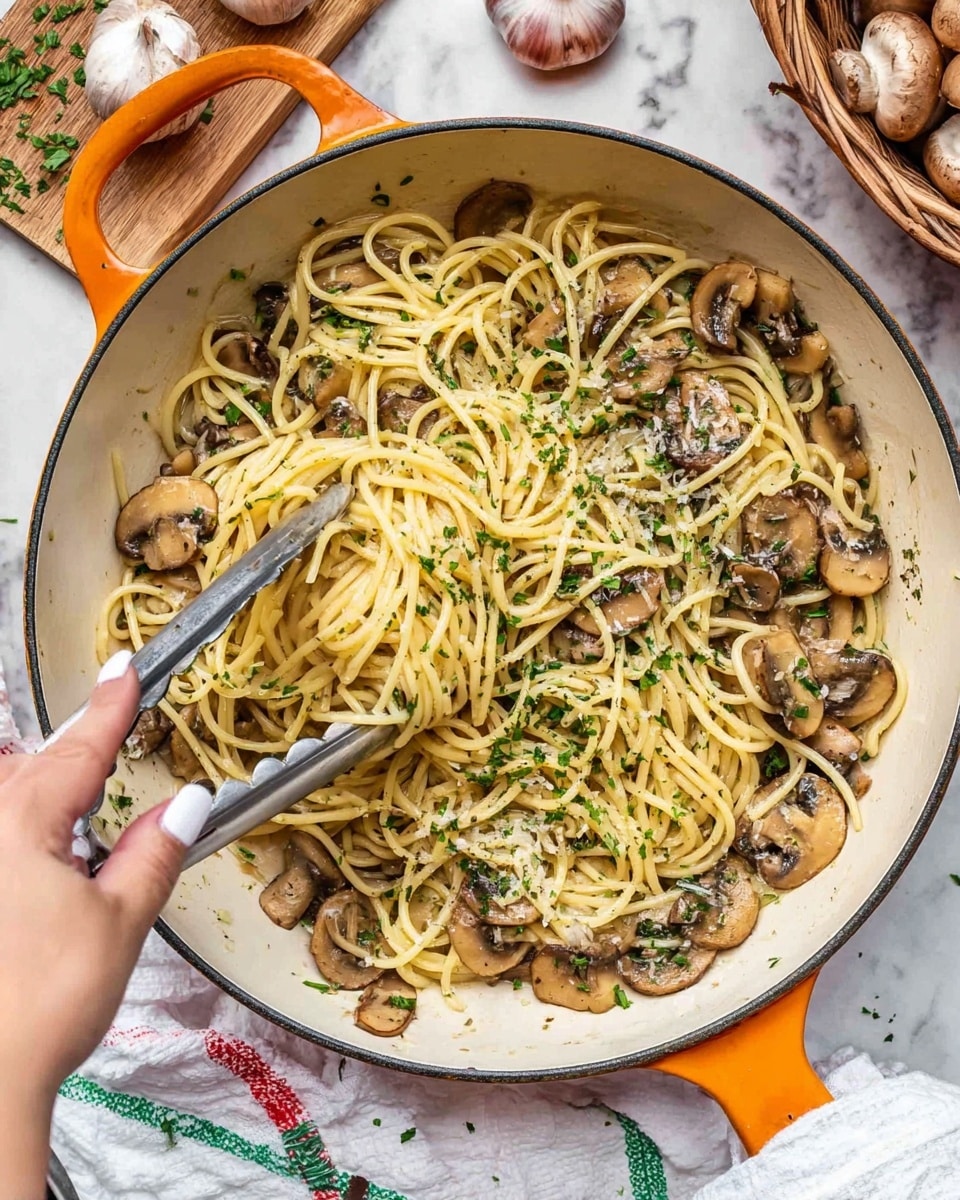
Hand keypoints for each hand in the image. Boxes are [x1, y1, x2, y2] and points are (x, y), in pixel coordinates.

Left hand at [0, 652, 212, 1199]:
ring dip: (36, 781)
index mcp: (24, 822)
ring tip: (70, 792)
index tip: (126, 667)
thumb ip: (154, 852)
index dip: (110, 705)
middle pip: (32, 764)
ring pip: (3, 792)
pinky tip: (32, 846)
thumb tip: (188, 801)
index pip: (80, 747)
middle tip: (111, 724)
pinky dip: (18, 819)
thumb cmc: (41, 1004)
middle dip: (74, 745)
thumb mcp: (120, 922)